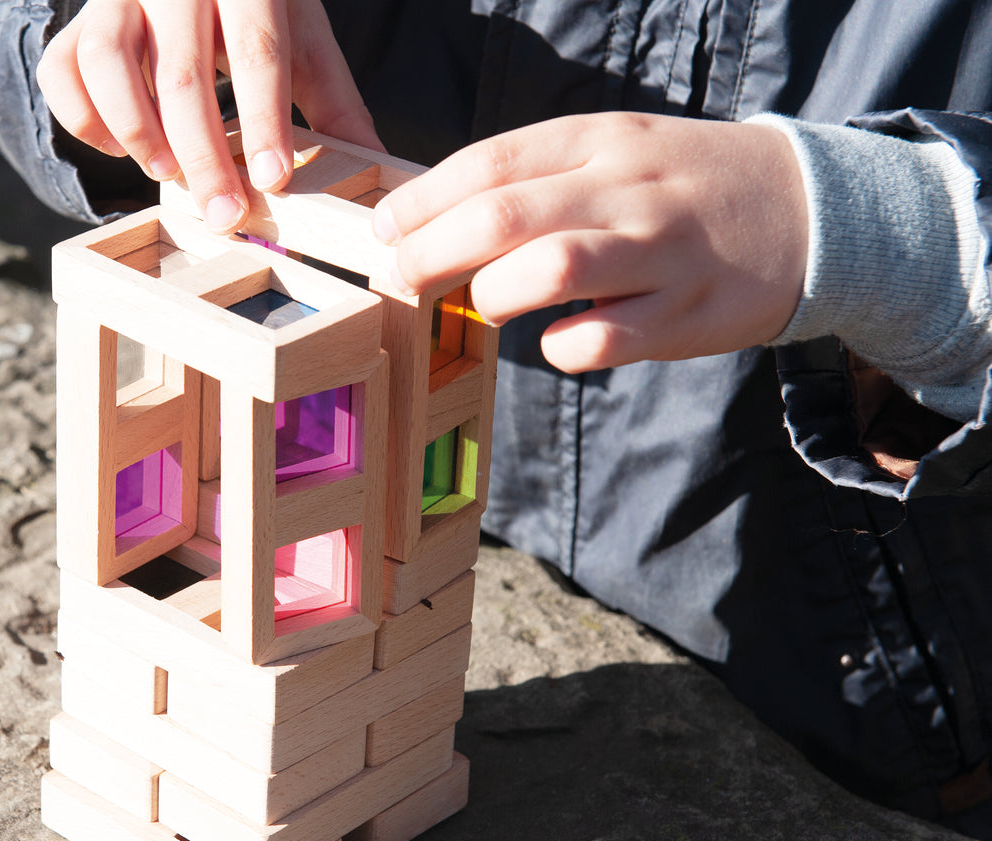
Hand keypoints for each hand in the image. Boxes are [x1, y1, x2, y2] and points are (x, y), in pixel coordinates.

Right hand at [37, 0, 381, 233]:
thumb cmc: (252, 12)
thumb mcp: (300, 39)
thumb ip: (333, 101)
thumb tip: (378, 167)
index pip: (256, 50)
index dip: (263, 119)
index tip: (273, 180)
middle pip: (183, 74)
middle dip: (204, 156)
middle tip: (225, 215)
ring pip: (109, 63)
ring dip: (136, 132)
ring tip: (167, 175)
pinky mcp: (78, 25)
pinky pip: (63, 72)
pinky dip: (86, 120)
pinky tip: (120, 147)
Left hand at [371, 113, 808, 372]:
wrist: (810, 208)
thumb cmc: (681, 186)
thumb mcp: (616, 150)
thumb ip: (537, 177)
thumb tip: (434, 219)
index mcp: (601, 140)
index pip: (492, 161)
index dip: (424, 198)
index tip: (383, 228)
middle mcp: (628, 189)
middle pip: (506, 215)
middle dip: (432, 251)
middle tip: (399, 278)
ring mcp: (662, 253)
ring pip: (553, 268)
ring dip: (495, 293)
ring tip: (485, 304)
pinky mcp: (690, 316)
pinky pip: (604, 340)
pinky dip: (563, 348)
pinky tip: (557, 343)